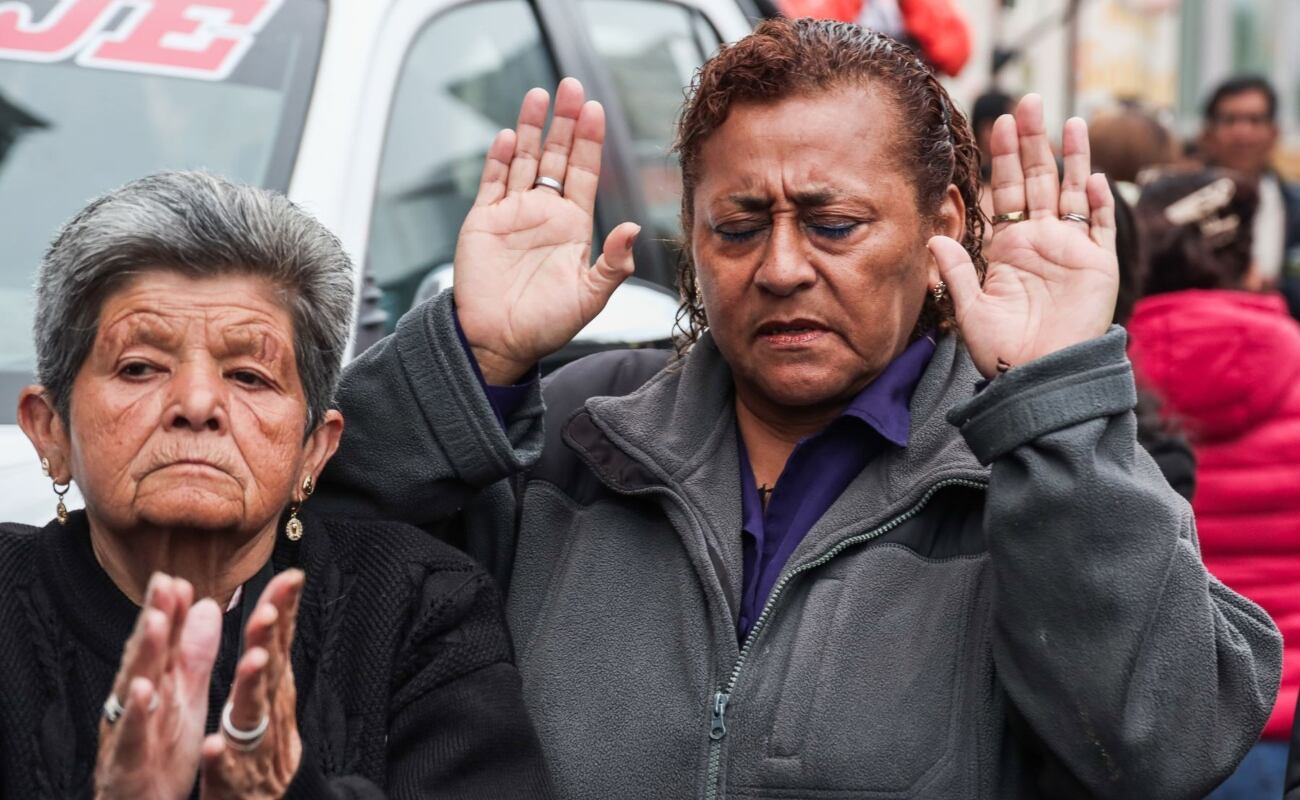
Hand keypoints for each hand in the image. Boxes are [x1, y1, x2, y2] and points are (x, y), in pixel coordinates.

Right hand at [94, 575, 221, 799]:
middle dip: (156, 617)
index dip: (171, 609)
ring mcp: (130, 729)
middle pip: (147, 654)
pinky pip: (133, 735)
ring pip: (136, 686)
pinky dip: (138, 713)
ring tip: (157, 621)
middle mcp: (137, 701)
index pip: (165, 640)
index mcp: (156, 684)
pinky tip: (144, 690)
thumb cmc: (160, 750)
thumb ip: (194, 653)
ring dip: (146, 653)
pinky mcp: (128, 762)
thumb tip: (205, 605)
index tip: (178, 576)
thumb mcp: (184, 696)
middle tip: (165, 583)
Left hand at [199, 570, 304, 799]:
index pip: (278, 641)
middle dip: (270, 637)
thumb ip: (271, 649)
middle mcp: (266, 710)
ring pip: (252, 712)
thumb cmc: (266, 745)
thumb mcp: (271, 692)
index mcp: (270, 688)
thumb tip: (276, 604)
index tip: (291, 576)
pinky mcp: (233, 779)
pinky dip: (221, 757)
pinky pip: (226, 768)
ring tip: (255, 659)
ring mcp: (251, 744)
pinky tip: (213, 745)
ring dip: (254, 685)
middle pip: (271, 667)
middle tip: (270, 608)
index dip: (283, 608)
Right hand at [454, 77, 639, 383]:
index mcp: (572, 226)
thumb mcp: (589, 298)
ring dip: (530, 129)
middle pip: (556, 156)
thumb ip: (613, 264)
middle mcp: (544, 213)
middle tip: (571, 87)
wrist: (498, 342)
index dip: (590, 142)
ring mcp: (513, 214)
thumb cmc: (545, 325)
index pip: (584, 173)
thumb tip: (633, 230)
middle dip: (564, 122)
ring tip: (539, 96)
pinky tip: (505, 136)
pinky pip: (492, 182)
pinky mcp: (483, 221)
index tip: (595, 110)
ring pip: (523, 160)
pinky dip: (498, 159)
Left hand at [929, 94, 1118, 378]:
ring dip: (1072, 158)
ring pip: (1073, 192)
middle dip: (1033, 142)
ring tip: (1070, 120)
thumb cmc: (1002, 350)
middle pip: (1037, 180)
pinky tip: (1095, 178)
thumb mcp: (970, 310)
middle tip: (1028, 102)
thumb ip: (954, 273)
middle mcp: (1040, 240)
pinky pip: (1102, 227)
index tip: (996, 123)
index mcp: (1008, 246)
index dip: (1000, 158)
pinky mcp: (1098, 265)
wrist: (1038, 377)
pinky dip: (1101, 204)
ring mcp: (1071, 250)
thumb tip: (932, 238)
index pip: (1002, 192)